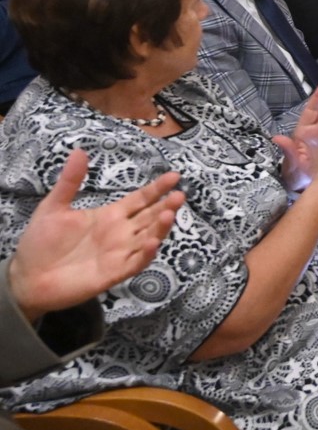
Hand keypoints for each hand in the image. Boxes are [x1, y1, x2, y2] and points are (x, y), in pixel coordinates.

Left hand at [8, 150, 183, 321]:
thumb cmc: (41, 242)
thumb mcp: (54, 208)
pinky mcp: (113, 273)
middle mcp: (120, 233)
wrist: (27, 277)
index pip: (140, 199)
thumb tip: (78, 151)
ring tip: (170, 213)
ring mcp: (119, 253)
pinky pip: (135, 263)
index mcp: (110, 216)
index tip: (174, 176)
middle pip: (150, 217)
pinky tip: (152, 243)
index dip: (157, 188)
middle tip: (179, 195)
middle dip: (166, 206)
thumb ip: (70, 182)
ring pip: (148, 238)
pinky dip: (145, 254)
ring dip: (161, 227)